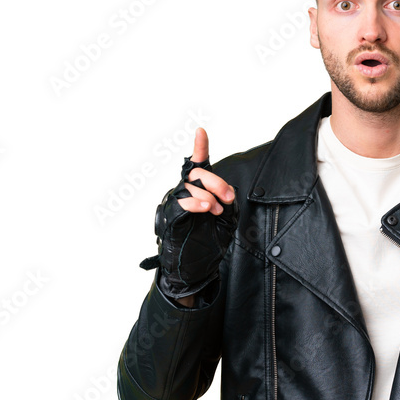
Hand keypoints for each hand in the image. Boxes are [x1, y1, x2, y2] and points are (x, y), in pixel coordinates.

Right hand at [142, 127, 237, 300]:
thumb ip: (226, 201)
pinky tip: (206, 208)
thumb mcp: (226, 218)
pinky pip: (182, 201)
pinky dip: (196, 202)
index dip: (200, 147)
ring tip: (215, 210)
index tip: (201, 130)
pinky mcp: (170, 215)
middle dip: (218, 182)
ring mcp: (175, 202)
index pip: (198, 164)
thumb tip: (225, 191)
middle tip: (228, 198)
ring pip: (191, 185)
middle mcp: (184, 192)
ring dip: (209, 195)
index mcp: (198, 190)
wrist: (196, 268)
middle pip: (199, 173)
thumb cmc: (209, 242)